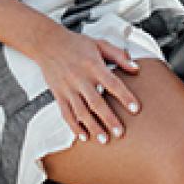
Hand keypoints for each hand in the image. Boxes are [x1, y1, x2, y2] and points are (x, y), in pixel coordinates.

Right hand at [38, 26, 140, 143]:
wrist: (48, 43)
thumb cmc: (76, 44)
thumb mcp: (100, 44)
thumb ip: (119, 56)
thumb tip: (135, 68)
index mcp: (93, 65)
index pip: (112, 83)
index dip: (124, 96)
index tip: (135, 108)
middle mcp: (80, 78)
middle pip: (96, 102)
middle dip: (108, 119)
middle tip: (120, 132)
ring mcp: (68, 88)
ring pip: (81, 112)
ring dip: (93, 127)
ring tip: (104, 140)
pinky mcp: (59, 95)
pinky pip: (66, 114)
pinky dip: (75, 127)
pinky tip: (83, 136)